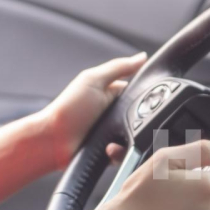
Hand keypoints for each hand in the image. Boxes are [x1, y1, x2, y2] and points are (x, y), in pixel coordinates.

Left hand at [41, 53, 146, 169]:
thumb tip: (143, 57)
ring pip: (137, 136)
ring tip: (115, 138)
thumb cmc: (68, 109)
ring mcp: (113, 133)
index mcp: (111, 93)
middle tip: (131, 122)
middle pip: (141, 116)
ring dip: (130, 138)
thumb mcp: (93, 81)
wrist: (52, 141)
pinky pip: (127, 152)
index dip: (148, 94)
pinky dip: (121, 152)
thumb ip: (118, 68)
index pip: (139, 92)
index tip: (156, 98)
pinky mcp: (111, 151)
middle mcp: (114, 113)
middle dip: (142, 121)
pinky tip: (110, 149)